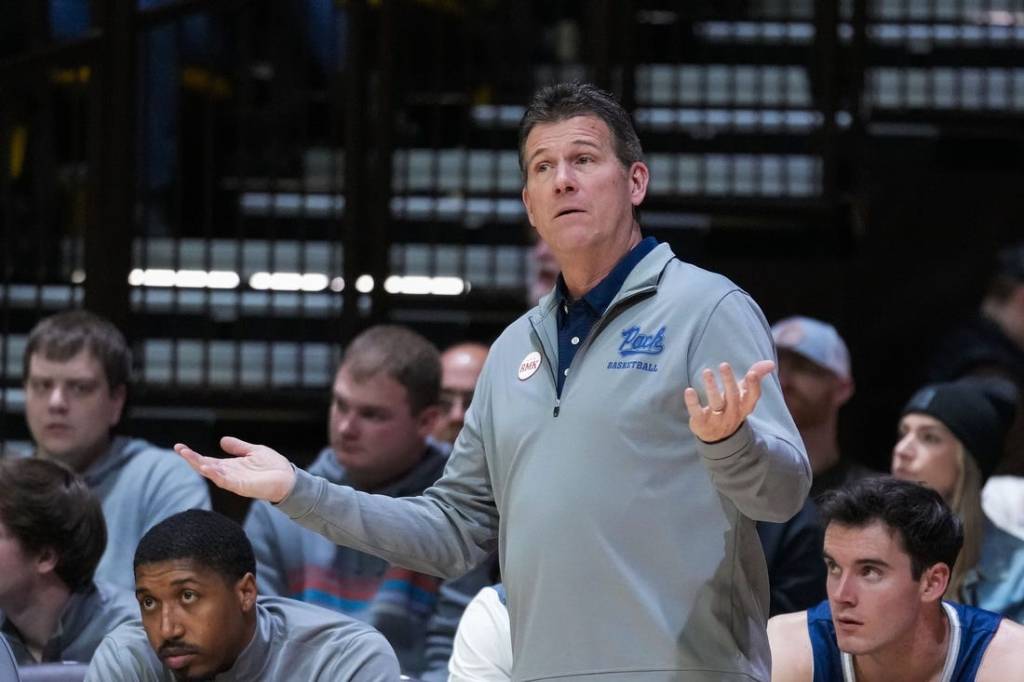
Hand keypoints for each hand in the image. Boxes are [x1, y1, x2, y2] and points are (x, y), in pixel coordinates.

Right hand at [174, 437, 295, 503]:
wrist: (288, 478)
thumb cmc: (273, 466)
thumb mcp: (253, 451)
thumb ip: (238, 447)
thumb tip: (221, 440)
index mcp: (230, 466)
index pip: (207, 460)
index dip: (193, 455)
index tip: (179, 447)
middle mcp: (229, 474)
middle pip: (205, 467)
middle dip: (191, 459)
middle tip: (179, 449)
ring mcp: (234, 481)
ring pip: (212, 474)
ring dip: (200, 465)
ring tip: (188, 455)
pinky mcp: (242, 486)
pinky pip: (226, 481)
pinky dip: (216, 475)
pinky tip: (208, 467)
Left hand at [684, 360, 774, 442]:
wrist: (718, 438)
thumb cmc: (732, 407)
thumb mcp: (744, 395)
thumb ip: (756, 377)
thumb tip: (771, 363)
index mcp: (744, 406)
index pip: (752, 397)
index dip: (753, 386)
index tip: (751, 373)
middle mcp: (732, 413)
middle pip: (732, 396)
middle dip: (729, 381)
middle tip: (724, 364)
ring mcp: (717, 419)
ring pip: (716, 403)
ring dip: (711, 387)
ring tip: (707, 371)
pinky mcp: (701, 423)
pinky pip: (697, 412)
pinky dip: (693, 402)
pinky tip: (689, 390)